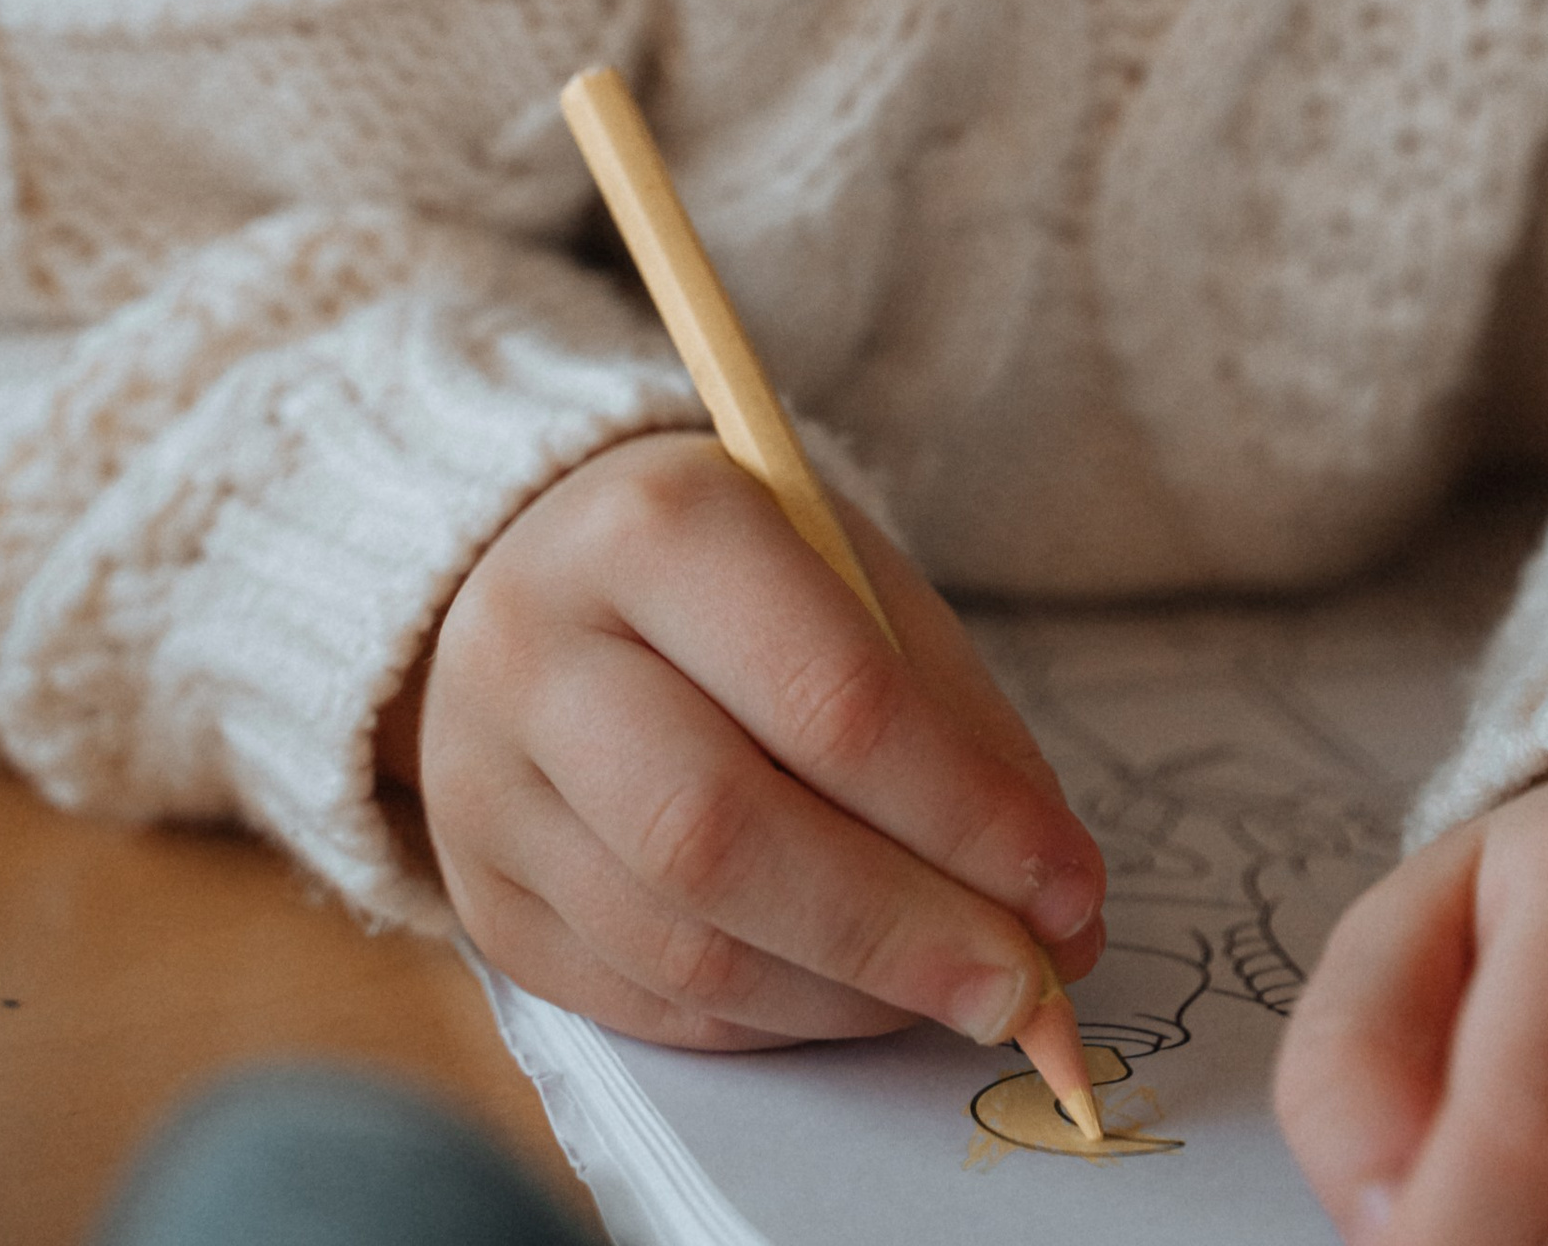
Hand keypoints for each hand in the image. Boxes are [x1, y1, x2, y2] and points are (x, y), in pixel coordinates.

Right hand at [378, 433, 1104, 1050]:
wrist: (534, 569)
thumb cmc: (734, 571)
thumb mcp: (851, 576)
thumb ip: (954, 729)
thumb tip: (1058, 911)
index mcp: (657, 527)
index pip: (829, 697)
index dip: (963, 815)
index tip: (1069, 891)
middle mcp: (541, 651)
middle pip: (724, 833)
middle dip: (902, 932)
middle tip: (1026, 991)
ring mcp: (485, 784)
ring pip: (680, 941)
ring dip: (848, 996)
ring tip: (956, 993)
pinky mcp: (478, 896)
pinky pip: (641, 999)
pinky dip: (772, 1020)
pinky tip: (854, 998)